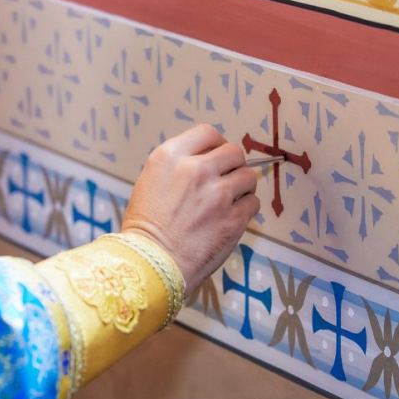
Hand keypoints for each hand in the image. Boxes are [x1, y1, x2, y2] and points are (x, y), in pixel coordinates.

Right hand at [121, 124, 259, 296]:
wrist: (150, 265)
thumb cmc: (146, 229)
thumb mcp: (150, 182)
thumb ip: (179, 166)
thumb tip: (207, 160)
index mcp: (170, 157)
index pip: (207, 133)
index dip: (216, 145)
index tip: (216, 156)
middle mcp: (195, 170)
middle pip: (234, 152)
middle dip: (232, 166)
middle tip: (225, 182)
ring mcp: (217, 194)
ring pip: (248, 176)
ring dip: (242, 187)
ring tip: (228, 201)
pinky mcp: (233, 218)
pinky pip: (253, 203)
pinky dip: (245, 209)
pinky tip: (230, 218)